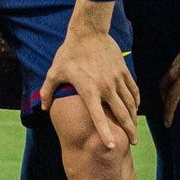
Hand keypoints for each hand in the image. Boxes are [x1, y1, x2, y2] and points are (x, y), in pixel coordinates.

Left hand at [38, 13, 139, 150]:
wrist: (88, 32)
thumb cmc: (69, 53)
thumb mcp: (54, 72)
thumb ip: (48, 91)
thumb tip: (43, 108)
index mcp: (89, 91)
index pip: (98, 117)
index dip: (105, 133)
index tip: (112, 147)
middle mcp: (106, 88)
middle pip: (121, 114)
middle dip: (129, 130)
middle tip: (133, 143)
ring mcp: (116, 79)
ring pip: (130, 103)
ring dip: (134, 118)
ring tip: (134, 129)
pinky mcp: (123, 71)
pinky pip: (133, 89)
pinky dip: (136, 101)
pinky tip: (136, 108)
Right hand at [155, 25, 179, 111]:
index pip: (174, 96)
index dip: (169, 111)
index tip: (168, 123)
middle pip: (164, 84)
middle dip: (164, 98)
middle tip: (168, 108)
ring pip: (167, 73)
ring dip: (168, 85)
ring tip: (174, 93)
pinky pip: (174, 64)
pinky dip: (174, 74)